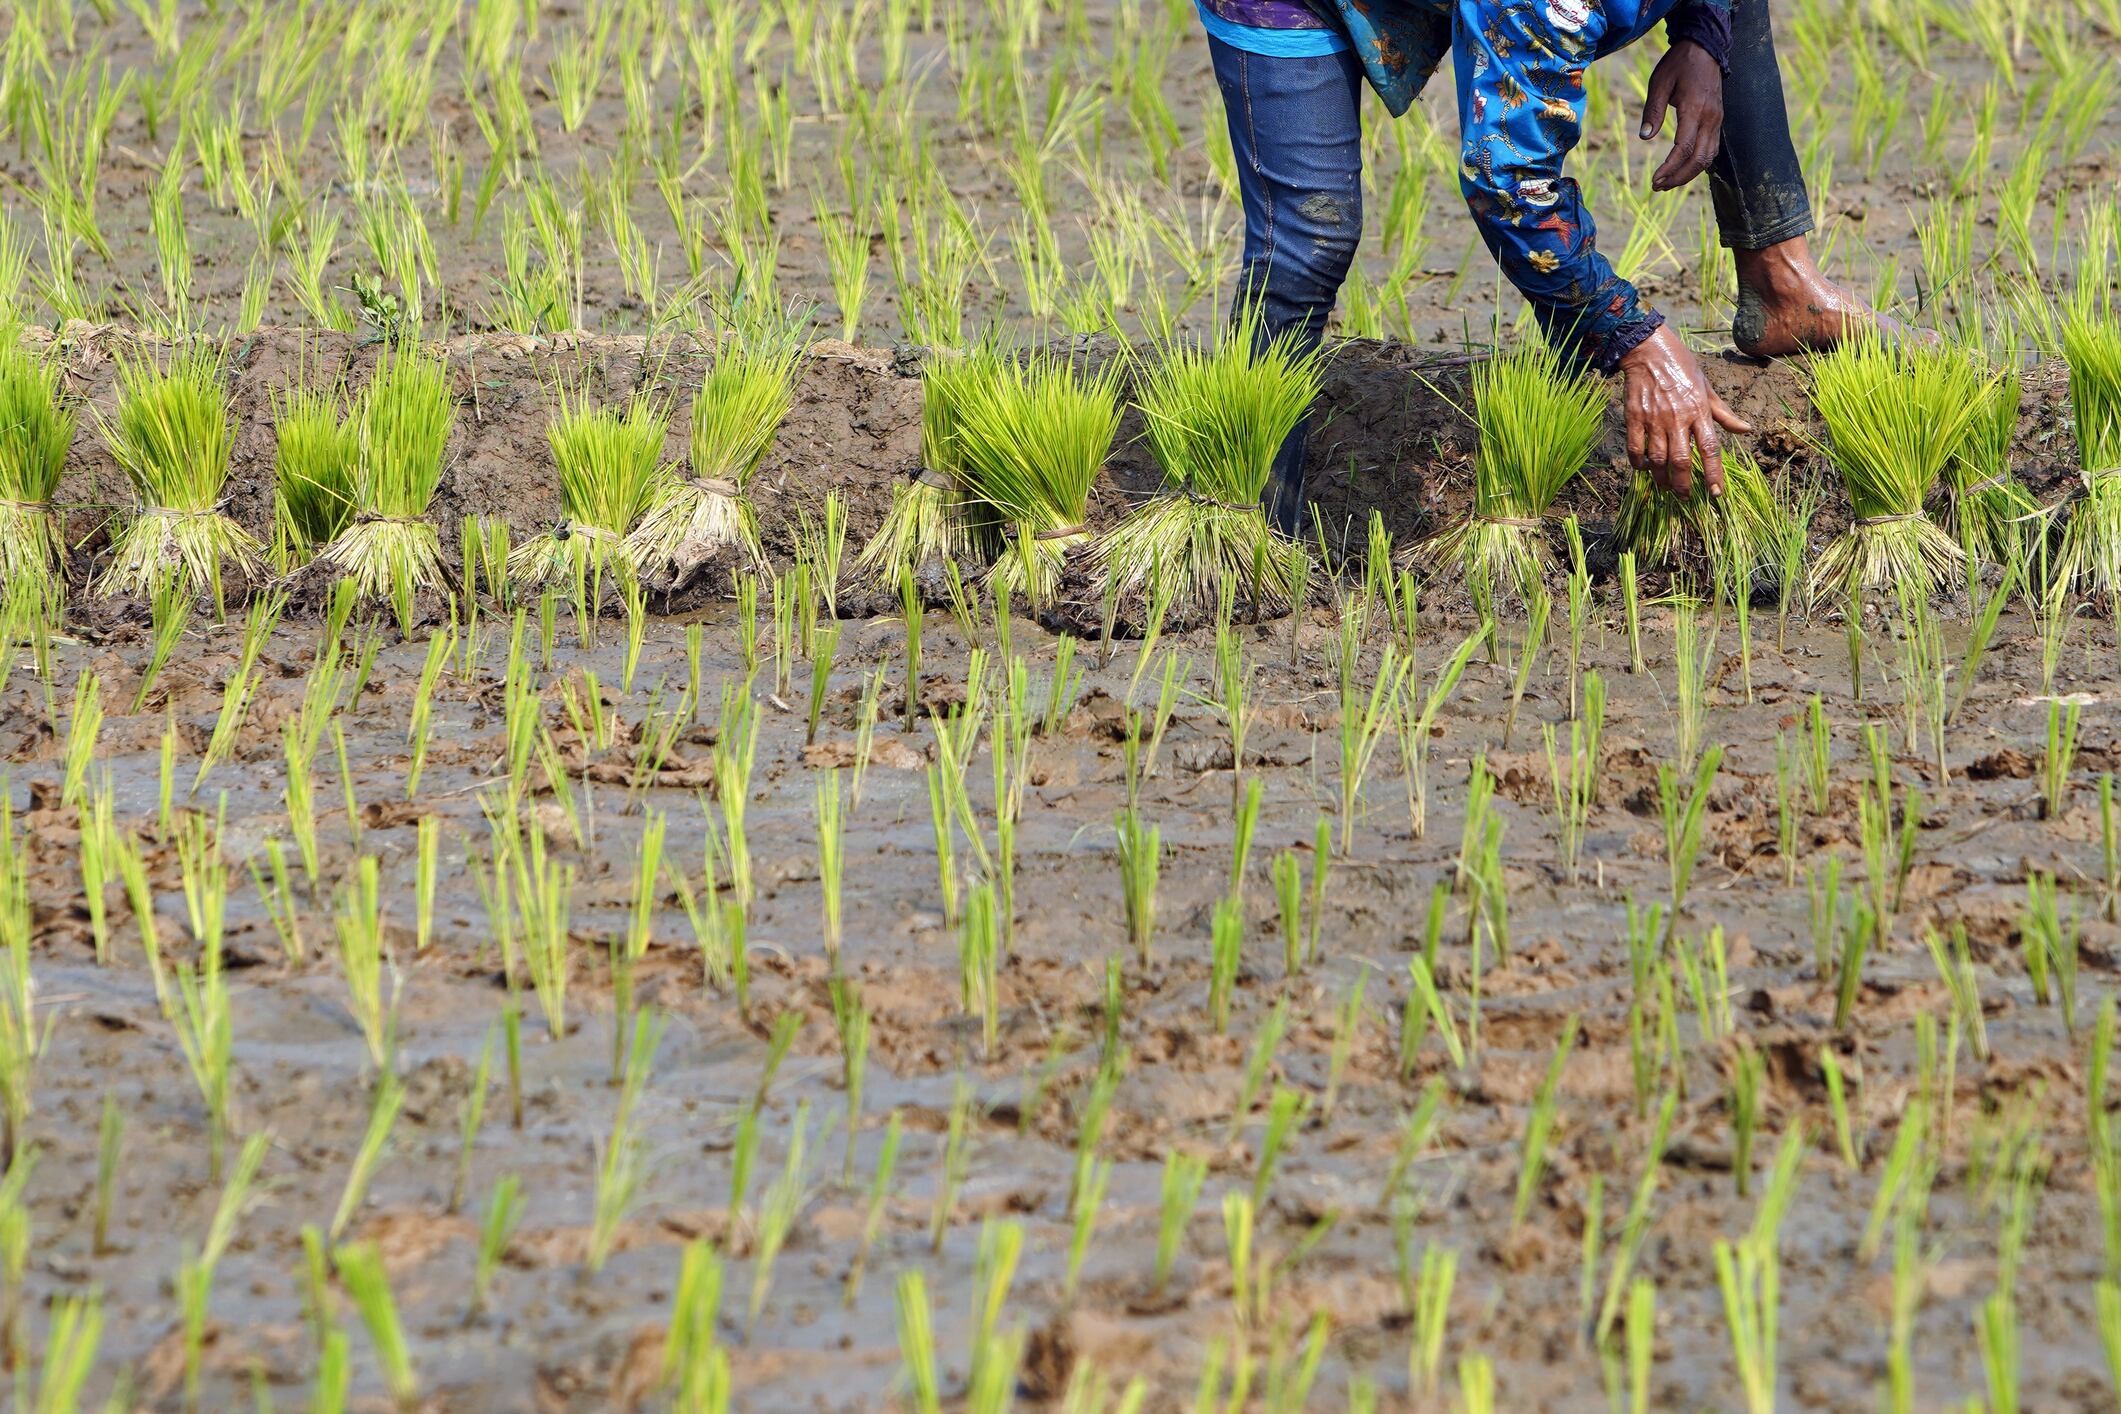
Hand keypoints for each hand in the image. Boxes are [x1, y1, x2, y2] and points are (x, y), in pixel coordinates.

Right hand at [1618, 325, 1751, 496]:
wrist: (1649, 351)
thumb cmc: (1682, 367)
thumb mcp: (1707, 387)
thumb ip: (1724, 413)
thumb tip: (1746, 430)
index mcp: (1698, 411)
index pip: (1709, 449)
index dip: (1713, 473)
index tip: (1715, 493)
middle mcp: (1677, 418)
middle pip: (1681, 460)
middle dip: (1683, 484)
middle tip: (1684, 498)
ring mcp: (1654, 419)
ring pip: (1657, 459)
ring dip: (1662, 478)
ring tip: (1666, 487)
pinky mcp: (1634, 418)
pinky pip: (1635, 449)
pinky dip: (1639, 464)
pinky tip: (1645, 468)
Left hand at [1639, 40, 1722, 190]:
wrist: (1705, 46)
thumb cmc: (1679, 63)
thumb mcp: (1659, 83)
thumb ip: (1652, 111)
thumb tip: (1645, 138)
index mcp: (1695, 109)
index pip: (1684, 149)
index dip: (1670, 168)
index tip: (1654, 180)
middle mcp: (1710, 117)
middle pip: (1700, 159)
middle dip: (1679, 177)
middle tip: (1658, 186)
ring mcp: (1717, 119)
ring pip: (1708, 157)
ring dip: (1689, 174)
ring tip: (1667, 182)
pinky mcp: (1717, 119)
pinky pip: (1712, 148)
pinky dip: (1698, 163)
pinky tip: (1682, 169)